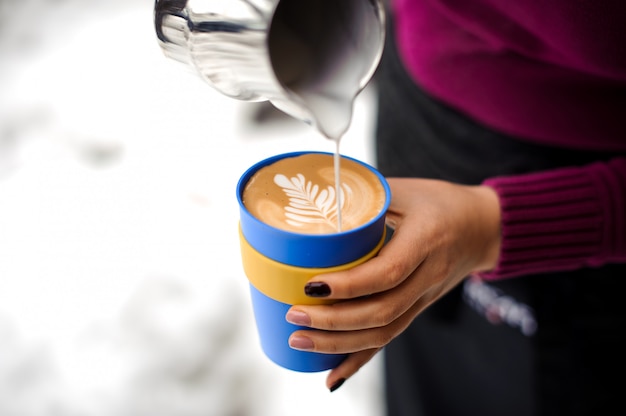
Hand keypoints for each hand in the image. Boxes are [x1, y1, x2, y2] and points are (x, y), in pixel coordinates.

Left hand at [284, 177, 501, 390]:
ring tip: (300, 340)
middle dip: (334, 321)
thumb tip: (312, 198)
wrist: (482, 227)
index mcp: (426, 239)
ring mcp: (424, 298)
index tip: (311, 285)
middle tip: (294, 315)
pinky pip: (389, 339)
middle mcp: (428, 275)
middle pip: (382, 312)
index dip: (348, 285)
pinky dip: (359, 360)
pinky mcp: (417, 309)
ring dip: (339, 344)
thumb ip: (364, 195)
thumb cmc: (439, 201)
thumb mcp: (404, 189)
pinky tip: (332, 377)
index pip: (387, 273)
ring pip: (384, 332)